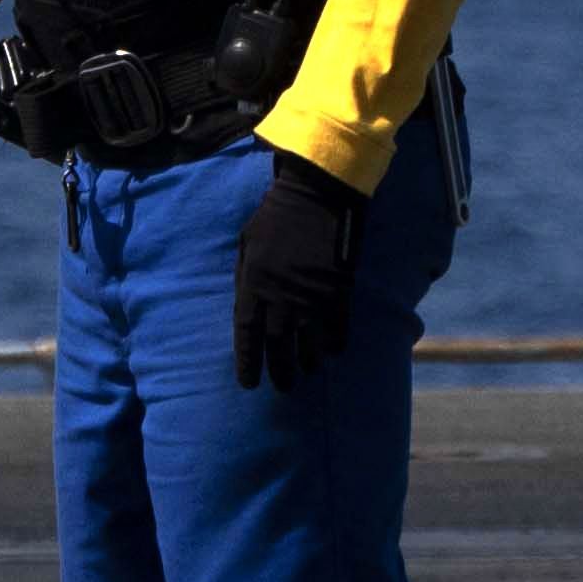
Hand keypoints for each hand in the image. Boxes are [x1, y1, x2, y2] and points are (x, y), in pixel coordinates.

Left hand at [232, 152, 364, 391]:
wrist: (316, 195)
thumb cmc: (275, 217)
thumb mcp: (246, 244)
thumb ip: (244, 278)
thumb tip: (246, 308)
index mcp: (254, 284)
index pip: (247, 334)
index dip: (247, 362)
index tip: (248, 383)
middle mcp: (281, 297)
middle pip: (278, 346)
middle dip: (279, 370)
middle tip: (282, 386)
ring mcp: (312, 297)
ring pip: (309, 344)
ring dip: (307, 361)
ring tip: (306, 371)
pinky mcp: (338, 292)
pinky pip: (337, 329)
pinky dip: (335, 344)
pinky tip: (332, 353)